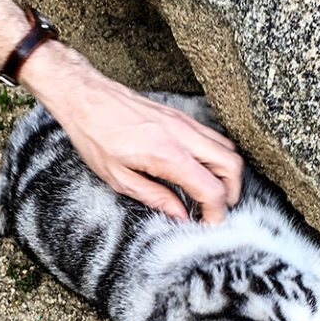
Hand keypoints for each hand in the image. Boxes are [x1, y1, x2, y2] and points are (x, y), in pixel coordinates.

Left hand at [0, 0, 243, 223]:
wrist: (86, 97)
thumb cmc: (96, 136)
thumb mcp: (119, 178)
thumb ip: (155, 197)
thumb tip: (180, 215)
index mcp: (168, 155)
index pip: (212, 188)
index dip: (216, 212)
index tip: (208, 223)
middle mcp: (184, 135)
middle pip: (232, 165)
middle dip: (232, 193)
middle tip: (215, 210)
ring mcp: (186, 122)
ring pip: (228, 148)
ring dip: (228, 174)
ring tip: (210, 193)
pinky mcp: (182, 116)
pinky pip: (214, 137)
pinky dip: (218, 157)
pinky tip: (201, 170)